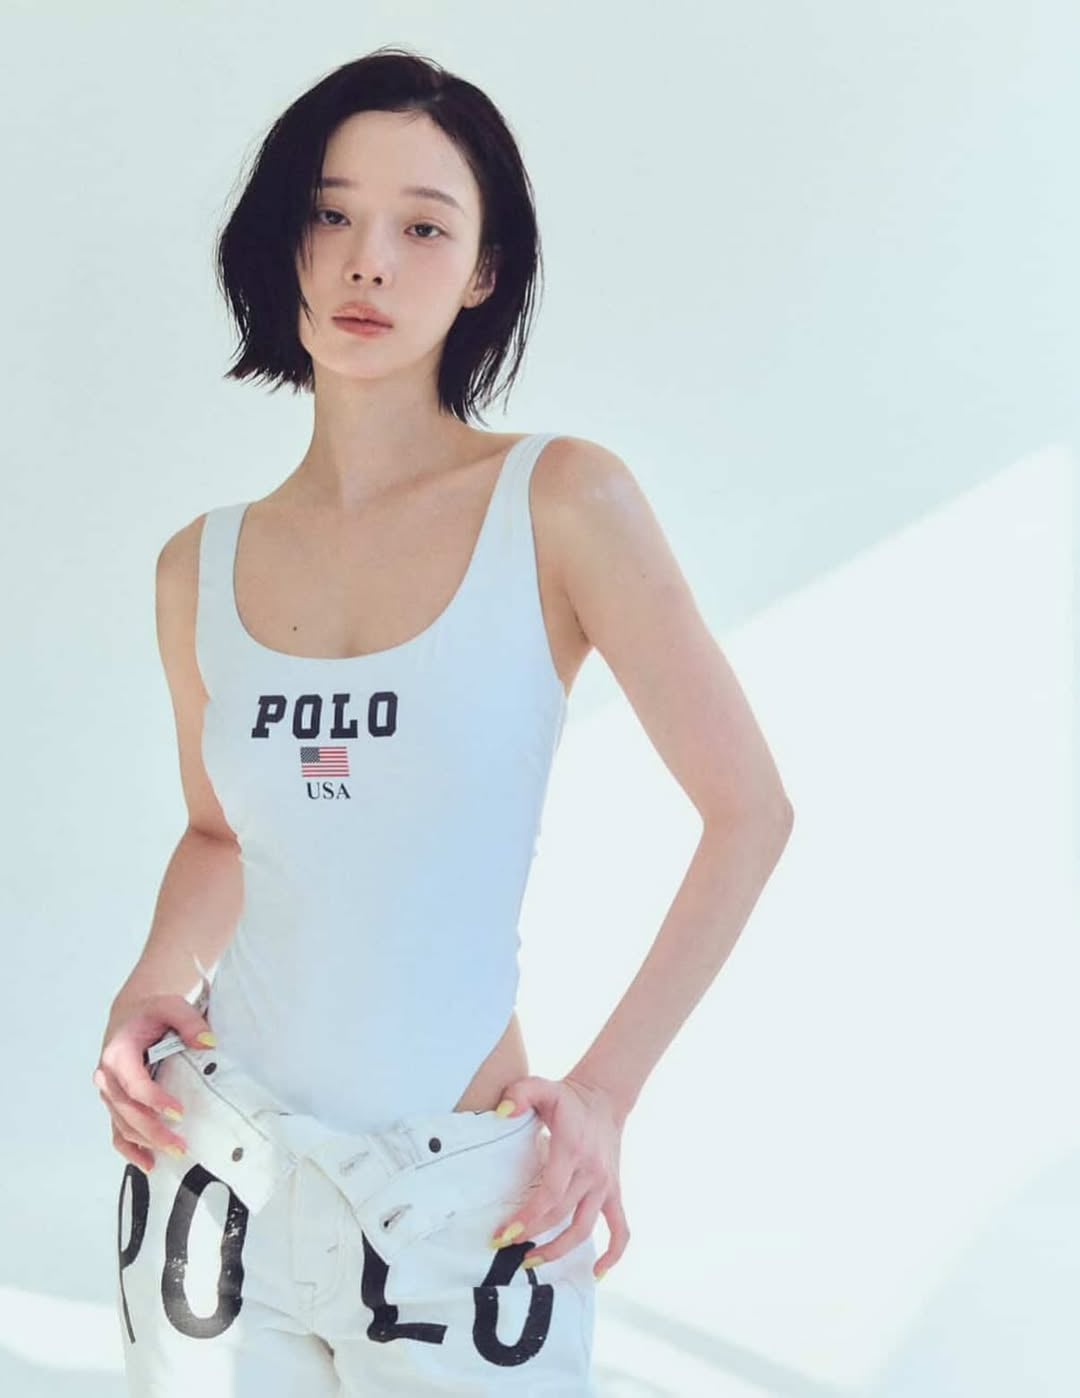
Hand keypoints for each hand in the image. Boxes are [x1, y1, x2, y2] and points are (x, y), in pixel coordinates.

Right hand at [92, 994, 214, 1173]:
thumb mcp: (172, 1007)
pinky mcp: (115, 1104)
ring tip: (175, 1154)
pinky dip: (130, 1150)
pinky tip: (149, 1163)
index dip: (155, 1101)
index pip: (135, 1085)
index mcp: (118, 1054)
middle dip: (153, 1132)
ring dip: (146, 1143)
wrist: (133, 1015)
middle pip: (128, 1112)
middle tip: (180, 1146)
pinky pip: (117, 1132)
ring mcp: (109, 1094)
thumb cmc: (153, 1013)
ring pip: (123, 1125)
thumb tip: (208, 1042)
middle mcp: (107, 1077)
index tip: (179, 1113)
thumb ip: (190, 1022)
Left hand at [488, 1073, 629, 1281]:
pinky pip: (620, 1228)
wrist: (604, 1097)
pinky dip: (613, 1254)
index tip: (504, 1234)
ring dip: (559, 1251)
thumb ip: (520, 1094)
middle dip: (532, 1236)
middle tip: (504, 1247)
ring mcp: (605, 1184)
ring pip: (585, 1228)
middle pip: (562, 1215)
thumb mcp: (541, 1087)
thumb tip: (501, 1113)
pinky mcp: (614, 1191)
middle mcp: (591, 1172)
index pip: (550, 1194)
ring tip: (531, 1262)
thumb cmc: (566, 1097)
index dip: (528, 1217)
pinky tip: (597, 1273)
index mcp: (572, 1150)